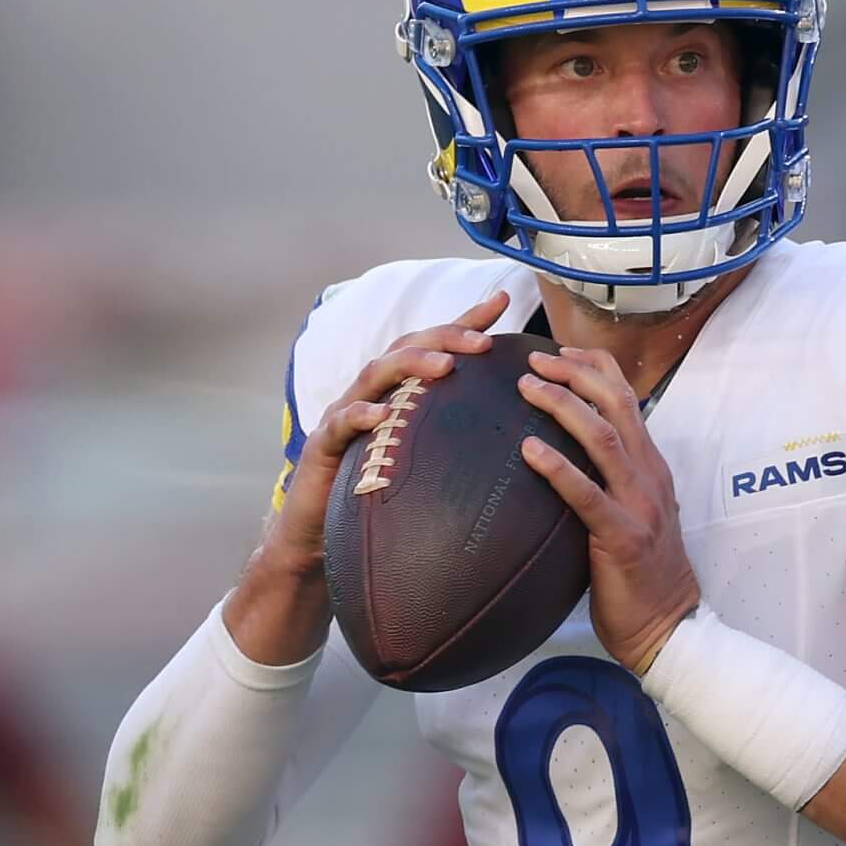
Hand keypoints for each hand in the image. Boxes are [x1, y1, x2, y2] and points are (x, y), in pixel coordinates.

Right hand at [230, 295, 507, 664]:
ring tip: (444, 366)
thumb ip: (461, 447)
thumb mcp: (428, 469)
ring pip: (375, 374)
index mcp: (401, 396)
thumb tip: (525, 445)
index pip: (437, 348)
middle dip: (445, 336)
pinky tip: (382, 414)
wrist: (320, 543)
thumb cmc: (381, 505)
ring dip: (410, 365)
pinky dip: (360, 415)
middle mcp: (373, 396)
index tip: (504, 303)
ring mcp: (345, 416)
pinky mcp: (323, 447)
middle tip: (483, 340)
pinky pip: (341, 424)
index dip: (467, 321)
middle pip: (408, 348)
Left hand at [515, 346, 700, 674]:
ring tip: (527, 389)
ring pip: (605, 439)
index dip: (593, 368)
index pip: (627, 399)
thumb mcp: (631, 513)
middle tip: (534, 360)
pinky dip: (558, 468)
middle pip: (617, 405)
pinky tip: (529, 451)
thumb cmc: (639, 574)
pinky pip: (587, 495)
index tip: (556, 353)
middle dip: (575, 374)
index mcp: (651, 467)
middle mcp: (650, 476)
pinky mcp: (623, 538)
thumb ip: (608, 481)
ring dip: (564, 407)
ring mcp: (640, 505)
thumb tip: (560, 456)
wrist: (668, 625)